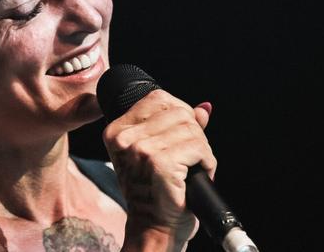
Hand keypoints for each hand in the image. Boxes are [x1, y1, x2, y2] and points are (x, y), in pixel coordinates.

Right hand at [102, 90, 215, 248]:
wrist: (153, 226)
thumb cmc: (155, 192)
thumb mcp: (158, 152)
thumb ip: (178, 126)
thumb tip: (203, 108)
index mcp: (117, 130)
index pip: (157, 98)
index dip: (180, 112)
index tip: (183, 135)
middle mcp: (124, 138)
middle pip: (178, 112)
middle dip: (193, 133)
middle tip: (190, 158)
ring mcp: (140, 150)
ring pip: (191, 129)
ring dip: (201, 150)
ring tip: (192, 168)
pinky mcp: (159, 163)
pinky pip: (198, 148)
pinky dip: (207, 162)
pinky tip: (198, 174)